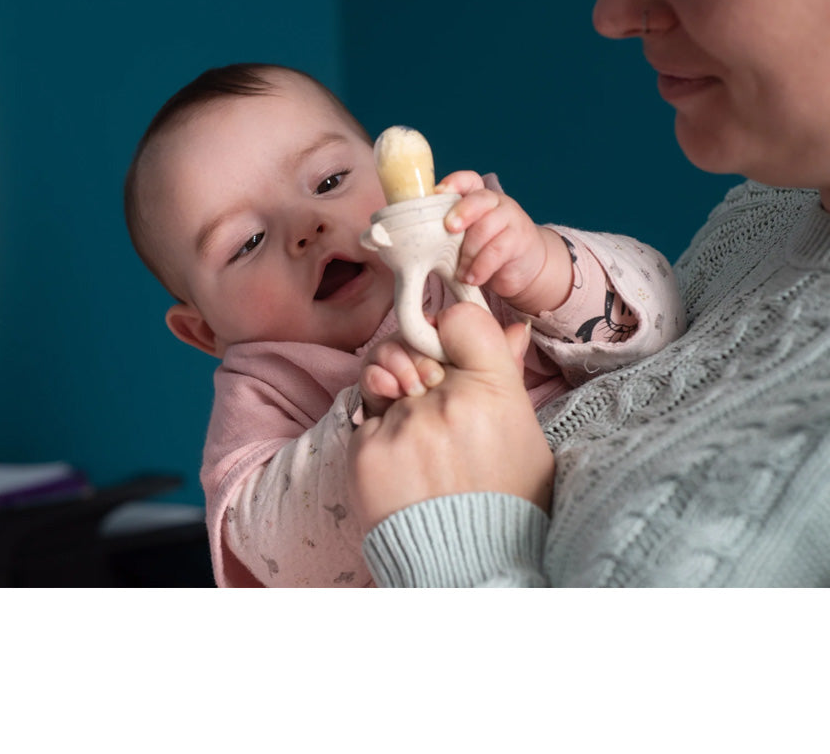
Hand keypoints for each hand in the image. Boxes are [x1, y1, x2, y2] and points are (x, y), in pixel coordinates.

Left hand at [347, 302, 553, 533]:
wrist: (469, 569)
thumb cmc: (504, 502)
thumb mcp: (523, 436)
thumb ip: (507, 374)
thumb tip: (512, 327)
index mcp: (494, 390)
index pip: (460, 318)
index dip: (448, 330)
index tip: (446, 349)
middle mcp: (448, 399)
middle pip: (412, 347)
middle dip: (415, 369)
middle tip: (428, 403)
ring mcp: (404, 423)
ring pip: (384, 382)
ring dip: (395, 405)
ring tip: (419, 446)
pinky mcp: (366, 449)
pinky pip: (364, 420)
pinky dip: (378, 438)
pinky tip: (402, 469)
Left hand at [437, 171, 571, 315]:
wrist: (523, 266)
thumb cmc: (484, 249)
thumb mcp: (465, 237)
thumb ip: (446, 231)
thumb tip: (407, 240)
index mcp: (478, 198)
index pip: (468, 181)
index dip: (454, 182)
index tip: (438, 192)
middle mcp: (495, 204)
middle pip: (480, 199)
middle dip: (463, 212)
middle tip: (449, 228)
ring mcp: (510, 220)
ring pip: (487, 227)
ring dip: (469, 251)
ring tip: (460, 273)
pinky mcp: (519, 241)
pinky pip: (498, 250)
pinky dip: (481, 266)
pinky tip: (472, 278)